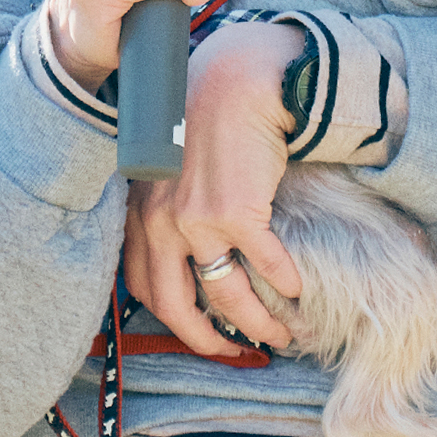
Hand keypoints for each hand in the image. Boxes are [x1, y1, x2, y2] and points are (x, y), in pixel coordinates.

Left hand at [123, 22, 305, 353]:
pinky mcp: (236, 213)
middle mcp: (159, 224)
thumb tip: (189, 245)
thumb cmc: (206, 116)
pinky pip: (265, 263)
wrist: (234, 82)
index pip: (145, 287)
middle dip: (209, 340)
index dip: (174, 320)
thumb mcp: (168, 165)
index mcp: (139, 214)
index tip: (200, 334)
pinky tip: (297, 289)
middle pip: (178, 305)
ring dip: (256, 322)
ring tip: (279, 334)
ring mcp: (196, 222)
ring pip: (226, 294)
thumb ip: (167, 204)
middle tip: (235, 354)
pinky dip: (284, 282)